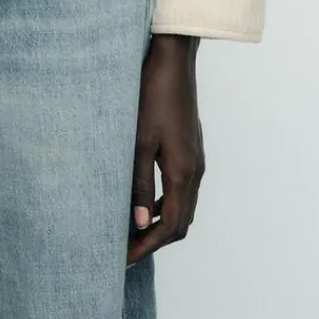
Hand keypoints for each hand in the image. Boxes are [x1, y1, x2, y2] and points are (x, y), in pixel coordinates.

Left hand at [127, 33, 204, 264]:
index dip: (147, 247)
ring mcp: (195, 159)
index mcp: (184, 172)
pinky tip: (143, 201)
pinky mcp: (190, 149)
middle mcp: (195, 170)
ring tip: (130, 232)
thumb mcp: (137, 140)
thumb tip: (139, 224)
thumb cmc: (151, 95)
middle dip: (154, 241)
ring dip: (159, 224)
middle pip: (180, 223)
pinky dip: (164, 204)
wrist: (173, 59)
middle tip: (124, 251)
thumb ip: (138, 183)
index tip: (123, 259)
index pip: (170, 226)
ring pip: (182, 206)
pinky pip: (181, 189)